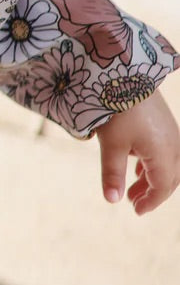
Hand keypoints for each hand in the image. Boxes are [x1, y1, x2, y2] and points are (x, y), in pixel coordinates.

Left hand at [94, 92, 179, 213]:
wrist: (126, 73)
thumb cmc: (117, 110)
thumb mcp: (111, 145)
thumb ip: (112, 173)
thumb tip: (112, 201)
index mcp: (164, 153)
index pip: (163, 186)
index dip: (151, 201)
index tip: (136, 211)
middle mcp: (174, 144)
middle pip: (170, 177)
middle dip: (153, 192)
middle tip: (133, 202)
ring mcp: (171, 132)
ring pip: (168, 164)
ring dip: (152, 178)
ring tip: (131, 189)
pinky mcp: (164, 122)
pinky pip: (165, 150)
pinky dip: (153, 163)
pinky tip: (138, 166)